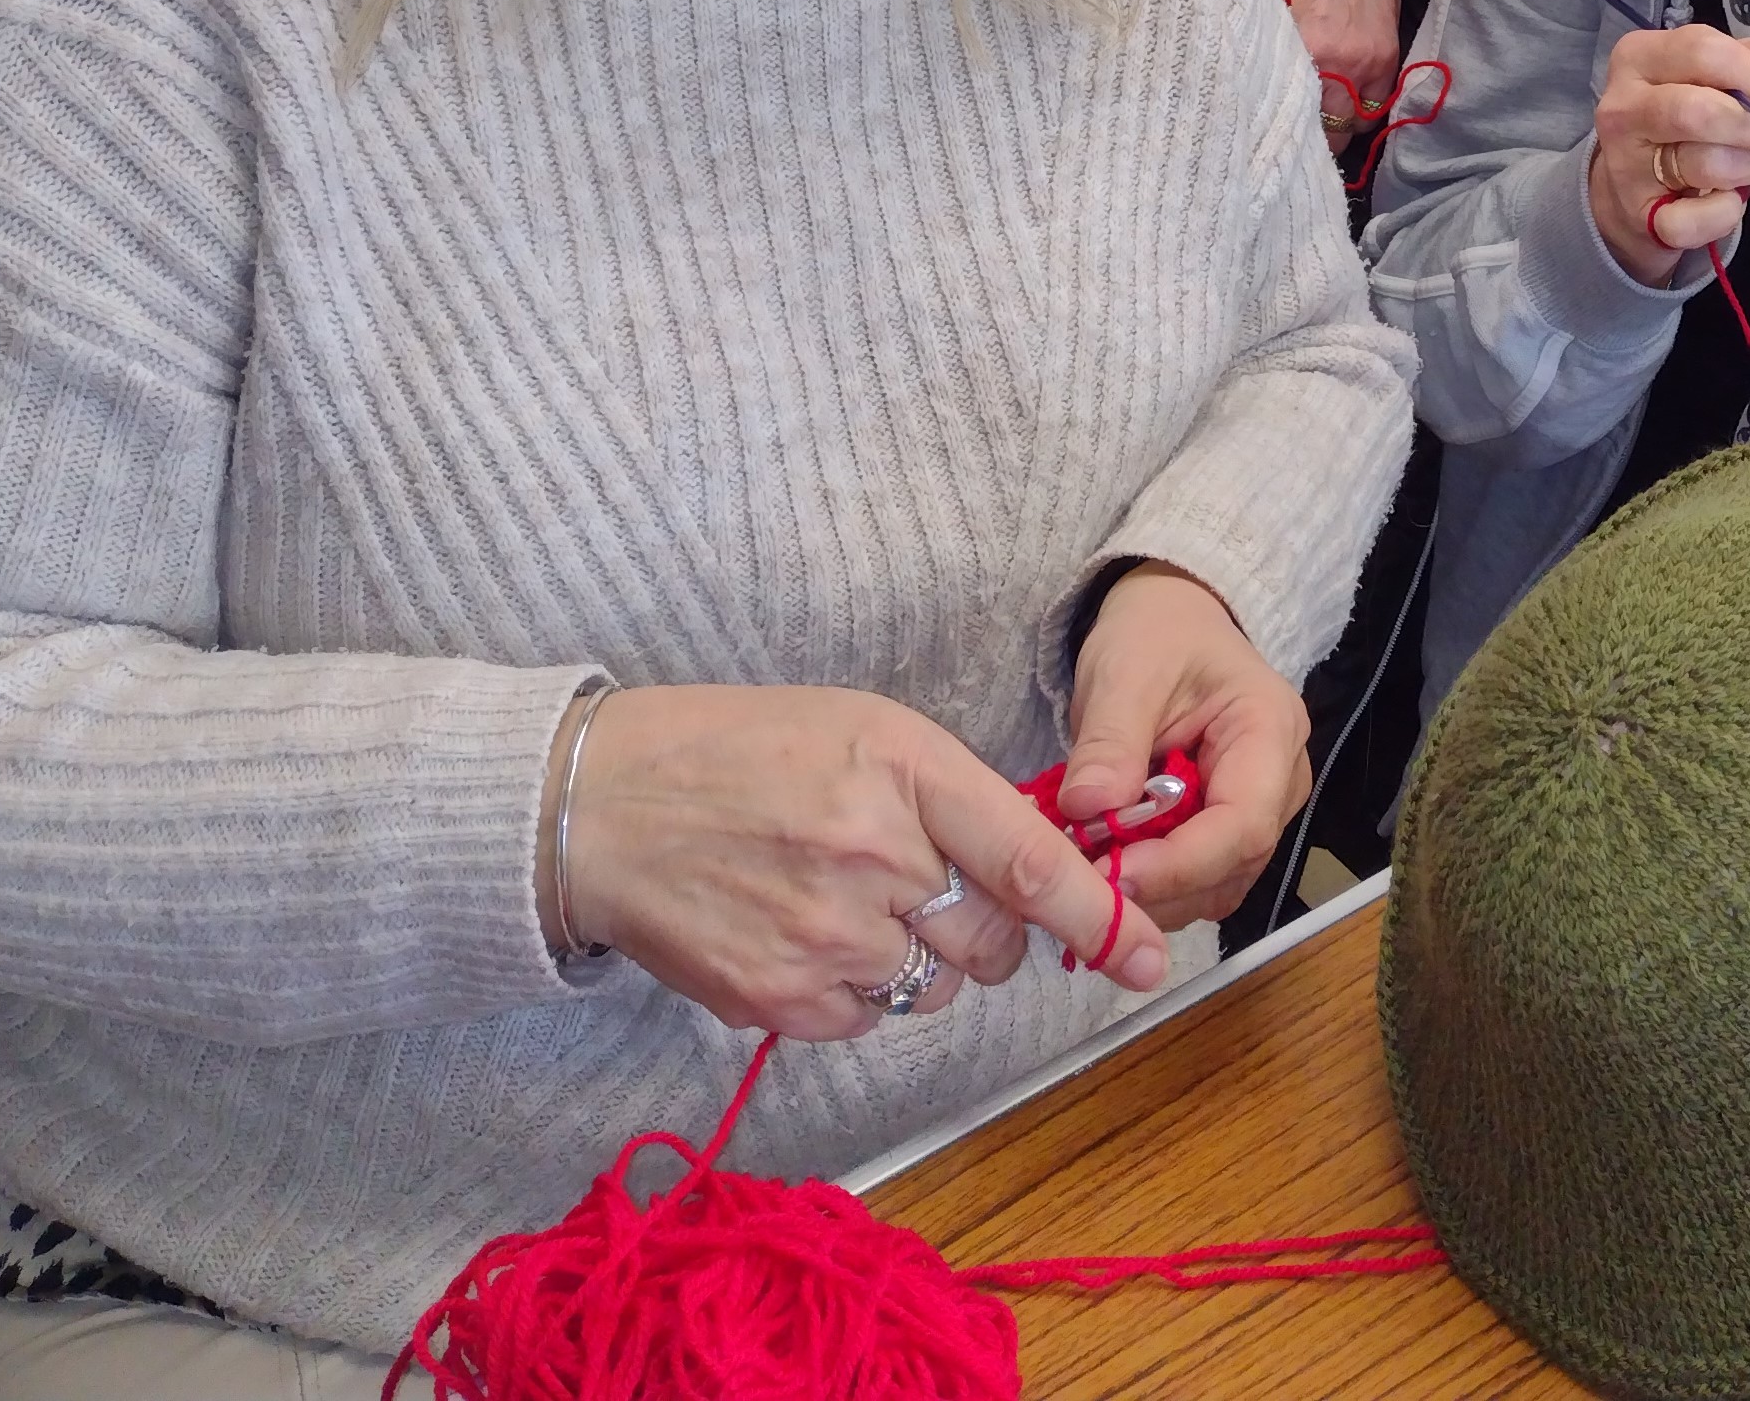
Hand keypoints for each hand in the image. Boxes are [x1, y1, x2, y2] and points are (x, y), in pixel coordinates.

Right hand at [553, 684, 1171, 1040]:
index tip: (1148, 955)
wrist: (600, 807)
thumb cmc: (739, 751)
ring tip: (843, 899)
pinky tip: (804, 933)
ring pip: (936, 988)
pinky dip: (857, 990)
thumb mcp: (862, 729)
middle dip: (984, 926)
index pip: (1025, 857)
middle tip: (924, 885)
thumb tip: (1033, 870)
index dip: (1096, 915)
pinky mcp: (778, 1004)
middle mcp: (868, 858)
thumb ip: (952, 794)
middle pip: (991, 940)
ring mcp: (822, 941)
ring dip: (917, 959)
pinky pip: (869, 1020)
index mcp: (898, 770)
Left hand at [1064, 563, 1308, 930]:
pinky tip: (1111, 868)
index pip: (1243, 824)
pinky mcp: (1232, 830)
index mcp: (1270, 729)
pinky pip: (1203, 879)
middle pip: (1234, 864)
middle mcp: (1281, 781)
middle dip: (1162, 885)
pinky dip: (1157, 886)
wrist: (1171, 622)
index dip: (1180, 864)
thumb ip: (1110, 742)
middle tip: (1087, 884)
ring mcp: (1262, 810)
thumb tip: (1085, 811)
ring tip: (1091, 874)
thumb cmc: (1156, 635)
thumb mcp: (1124, 673)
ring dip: (1156, 895)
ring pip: (1219, 885)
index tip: (1112, 877)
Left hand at [1275, 0, 1414, 138]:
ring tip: (1324, 116)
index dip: (1281, 131)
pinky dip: (1365, 107)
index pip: (1287, 115)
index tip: (1272, 135)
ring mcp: (1366, 63)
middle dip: (1314, 136)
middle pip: (1327, 132)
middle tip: (1298, 130)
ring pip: (1355, 125)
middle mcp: (1332, 64)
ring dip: (1340, 124)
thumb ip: (1267, 43)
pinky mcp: (1389, 55)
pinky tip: (1350, 97)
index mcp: (1295, 47)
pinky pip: (1379, 104)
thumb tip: (1251, 84)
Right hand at [1586, 24, 1749, 285]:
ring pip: (1705, 164)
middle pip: (1699, 110)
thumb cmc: (1676, 121)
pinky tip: (1732, 201)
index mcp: (1638, 58)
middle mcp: (1622, 108)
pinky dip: (1726, 214)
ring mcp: (1624, 165)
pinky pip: (1694, 220)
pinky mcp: (1638, 215)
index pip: (1704, 51)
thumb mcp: (1706, 76)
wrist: (1627, 188)